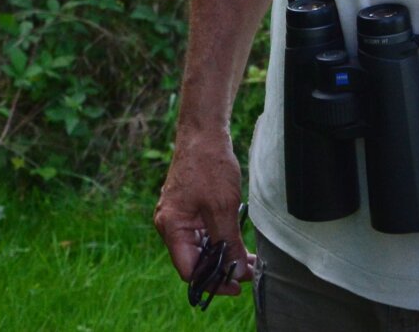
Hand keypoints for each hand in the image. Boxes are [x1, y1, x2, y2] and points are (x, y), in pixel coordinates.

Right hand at [154, 132, 254, 298]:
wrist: (204, 133)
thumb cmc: (208, 164)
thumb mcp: (223, 207)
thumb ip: (227, 242)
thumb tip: (236, 271)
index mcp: (171, 227)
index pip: (189, 269)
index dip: (212, 281)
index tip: (236, 285)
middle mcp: (170, 225)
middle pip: (194, 260)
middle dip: (220, 269)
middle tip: (247, 273)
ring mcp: (178, 217)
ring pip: (200, 248)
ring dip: (222, 256)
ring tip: (248, 262)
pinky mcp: (188, 210)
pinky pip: (202, 234)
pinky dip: (219, 241)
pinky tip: (238, 245)